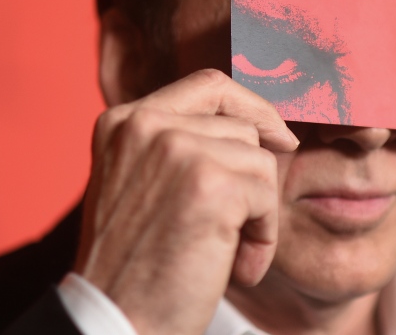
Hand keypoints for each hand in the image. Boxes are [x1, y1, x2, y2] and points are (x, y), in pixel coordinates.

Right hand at [73, 68, 298, 334]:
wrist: (116, 322)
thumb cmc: (135, 266)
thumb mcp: (140, 185)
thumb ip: (178, 145)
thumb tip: (259, 125)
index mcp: (121, 121)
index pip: (209, 85)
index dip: (253, 107)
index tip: (279, 138)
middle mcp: (144, 125)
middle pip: (241, 128)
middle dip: (251, 183)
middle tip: (231, 234)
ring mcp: (177, 149)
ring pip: (259, 162)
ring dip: (257, 214)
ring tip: (227, 254)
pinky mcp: (209, 183)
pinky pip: (267, 196)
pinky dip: (263, 238)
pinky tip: (235, 269)